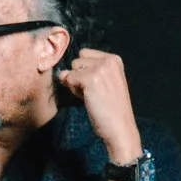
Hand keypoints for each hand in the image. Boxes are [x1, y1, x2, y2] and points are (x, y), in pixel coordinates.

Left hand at [56, 48, 142, 162]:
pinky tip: (87, 99)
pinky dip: (74, 90)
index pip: (85, 53)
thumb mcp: (99, 85)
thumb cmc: (109, 108)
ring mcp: (100, 68)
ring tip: (91, 95)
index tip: (97, 85)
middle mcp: (109, 60)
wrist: (119, 127)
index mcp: (114, 59)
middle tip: (93, 92)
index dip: (84, 70)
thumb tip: (61, 73)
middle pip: (76, 60)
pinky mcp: (91, 78)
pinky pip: (69, 79)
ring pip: (71, 69)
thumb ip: (81, 74)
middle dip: (79, 76)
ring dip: (75, 83)